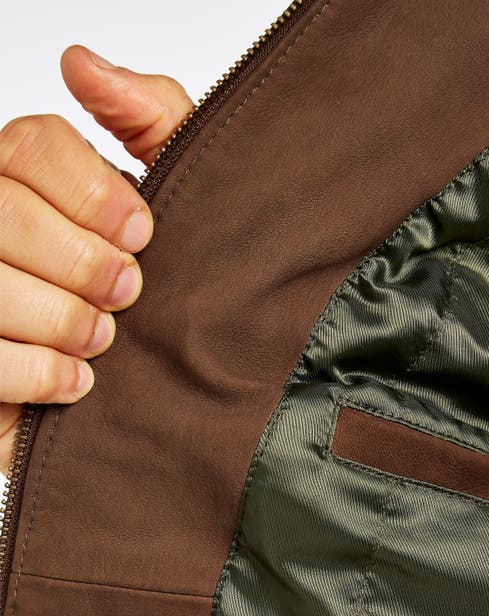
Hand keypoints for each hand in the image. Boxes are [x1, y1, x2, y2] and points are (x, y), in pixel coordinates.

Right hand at [0, 45, 193, 472]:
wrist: (167, 384)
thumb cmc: (167, 286)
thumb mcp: (177, 191)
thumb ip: (147, 117)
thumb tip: (81, 63)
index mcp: (23, 178)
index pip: (27, 147)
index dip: (91, 192)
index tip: (143, 233)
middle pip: (4, 213)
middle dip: (82, 261)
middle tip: (128, 291)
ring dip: (64, 320)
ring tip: (105, 338)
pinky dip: (40, 374)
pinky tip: (80, 380)